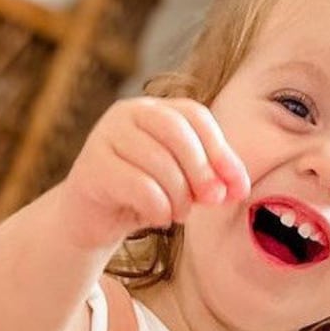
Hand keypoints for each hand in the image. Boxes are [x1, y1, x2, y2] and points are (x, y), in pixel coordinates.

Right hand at [57, 96, 249, 251]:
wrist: (92, 221)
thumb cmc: (140, 198)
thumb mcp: (182, 184)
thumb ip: (209, 179)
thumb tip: (237, 188)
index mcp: (153, 109)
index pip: (195, 116)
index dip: (221, 151)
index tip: (237, 188)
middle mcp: (126, 114)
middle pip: (176, 132)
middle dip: (202, 170)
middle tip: (212, 201)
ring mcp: (105, 137)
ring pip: (158, 162)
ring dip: (179, 196)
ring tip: (179, 214)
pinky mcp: (91, 167)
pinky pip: (138, 186)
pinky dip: (158, 208)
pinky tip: (158, 217)